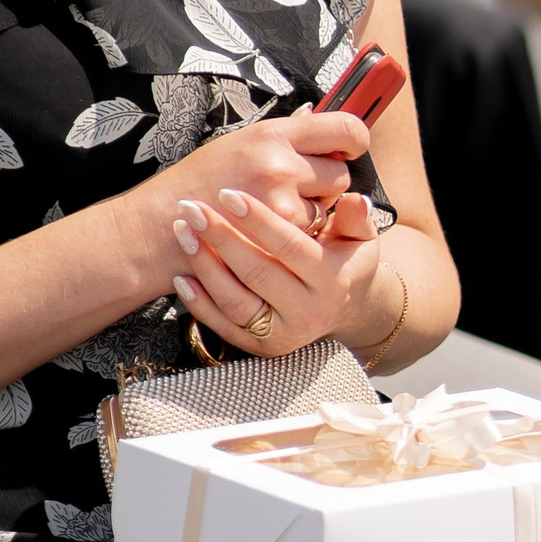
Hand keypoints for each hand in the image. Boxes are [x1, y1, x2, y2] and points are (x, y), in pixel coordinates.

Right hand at [147, 111, 355, 274]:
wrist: (161, 225)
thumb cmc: (196, 182)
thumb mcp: (238, 144)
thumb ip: (282, 136)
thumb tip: (316, 117)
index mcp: (271, 134)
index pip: (342, 127)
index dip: (354, 138)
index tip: (351, 146)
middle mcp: (280, 164)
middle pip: (340, 172)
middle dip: (327, 182)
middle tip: (300, 187)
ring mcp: (281, 204)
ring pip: (329, 208)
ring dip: (313, 211)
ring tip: (275, 211)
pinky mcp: (277, 238)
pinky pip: (309, 235)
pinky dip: (298, 236)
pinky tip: (270, 232)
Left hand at [148, 108, 376, 356]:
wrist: (345, 309)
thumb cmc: (345, 260)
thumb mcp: (360, 239)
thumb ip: (356, 218)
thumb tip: (355, 199)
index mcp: (331, 280)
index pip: (289, 246)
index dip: (258, 220)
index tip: (228, 194)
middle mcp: (307, 312)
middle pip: (255, 272)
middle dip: (219, 237)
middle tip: (190, 206)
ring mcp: (282, 333)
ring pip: (235, 301)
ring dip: (204, 266)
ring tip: (182, 231)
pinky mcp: (261, 347)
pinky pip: (223, 325)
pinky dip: (199, 303)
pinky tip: (181, 274)